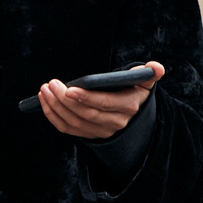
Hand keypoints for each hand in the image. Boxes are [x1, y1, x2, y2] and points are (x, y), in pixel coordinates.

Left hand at [37, 61, 163, 140]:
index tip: (69, 88)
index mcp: (128, 107)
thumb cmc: (134, 89)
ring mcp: (101, 131)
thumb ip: (151, 73)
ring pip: (74, 122)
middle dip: (65, 100)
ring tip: (45, 90)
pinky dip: (53, 116)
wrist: (133, 112)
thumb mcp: (145, 81)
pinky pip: (68, 129)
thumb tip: (156, 68)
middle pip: (86, 114)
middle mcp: (115, 122)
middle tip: (51, 84)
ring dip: (56, 107)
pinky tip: (45, 101)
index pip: (104, 104)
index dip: (86, 98)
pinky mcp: (89, 134)